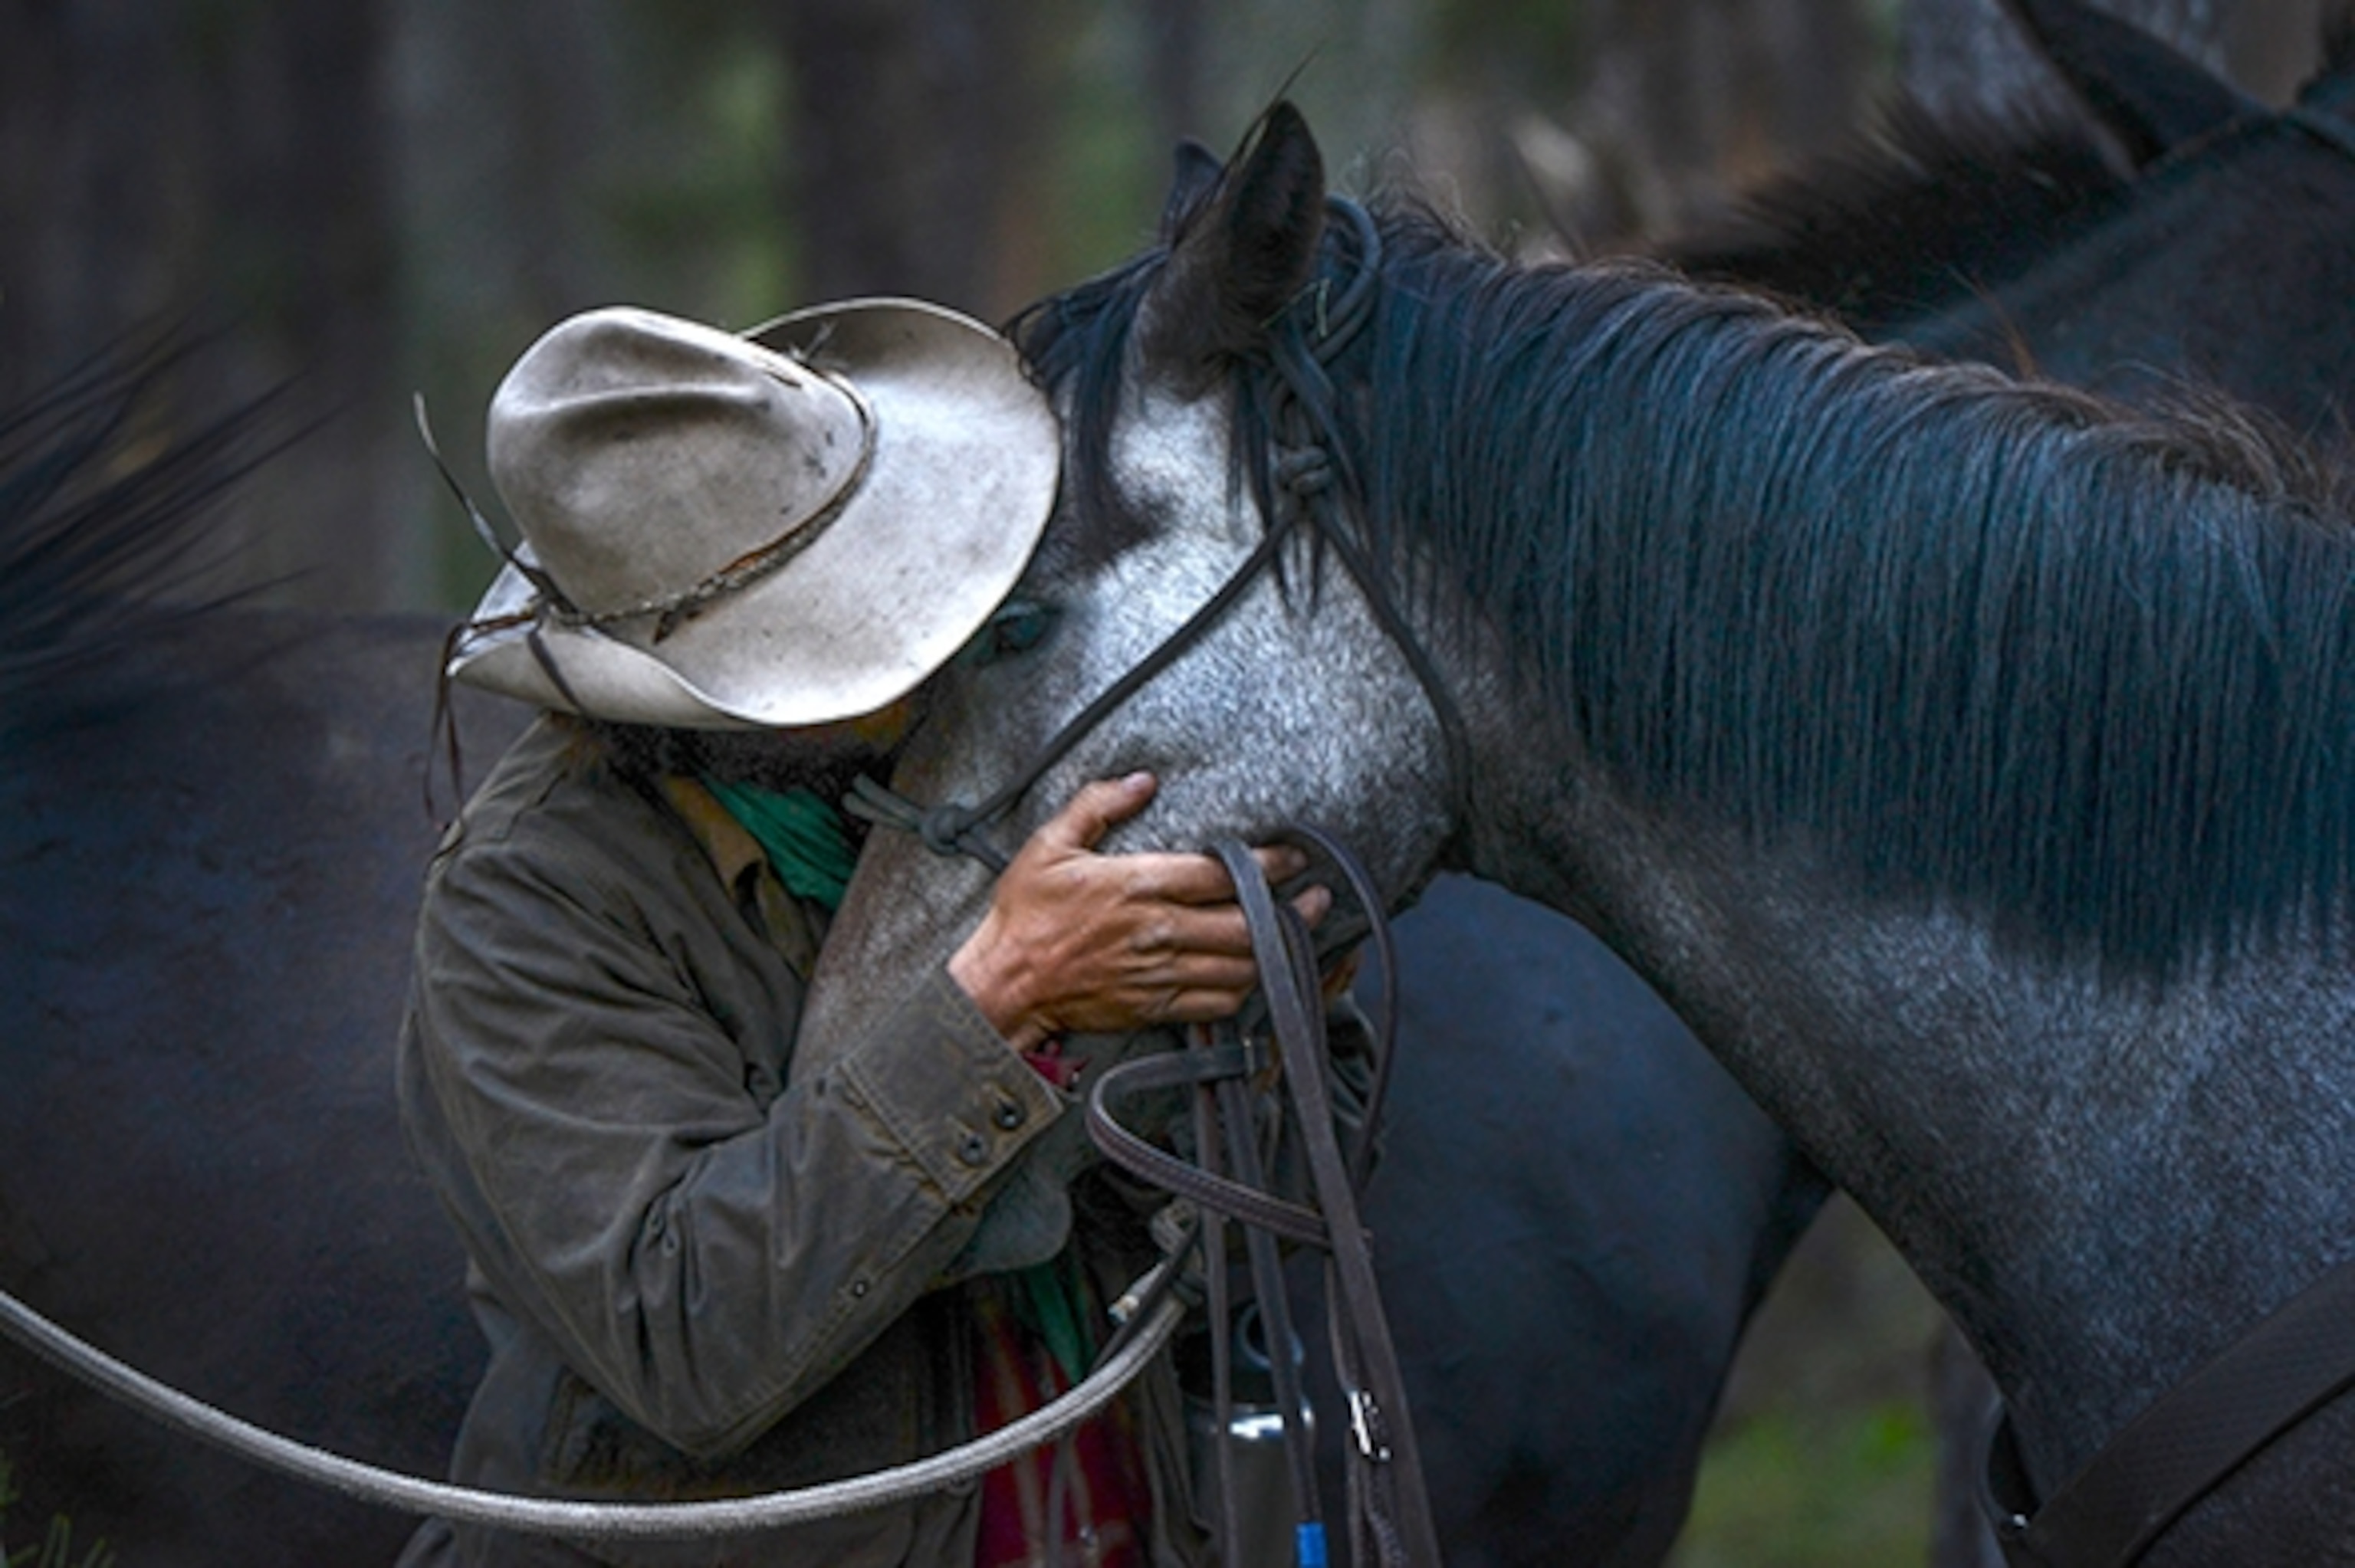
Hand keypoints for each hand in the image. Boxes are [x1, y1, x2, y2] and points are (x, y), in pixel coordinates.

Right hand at [947, 773, 1329, 1050]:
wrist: (1004, 985)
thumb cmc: (1025, 915)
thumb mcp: (1050, 846)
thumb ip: (1097, 805)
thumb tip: (1141, 780)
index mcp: (1136, 886)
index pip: (1220, 875)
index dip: (1267, 865)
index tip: (1294, 856)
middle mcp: (1157, 931)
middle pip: (1245, 924)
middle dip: (1292, 910)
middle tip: (1319, 895)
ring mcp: (1159, 973)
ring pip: (1239, 966)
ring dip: (1278, 951)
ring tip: (1302, 933)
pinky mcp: (1155, 1006)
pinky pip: (1217, 1002)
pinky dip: (1246, 989)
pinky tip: (1259, 973)